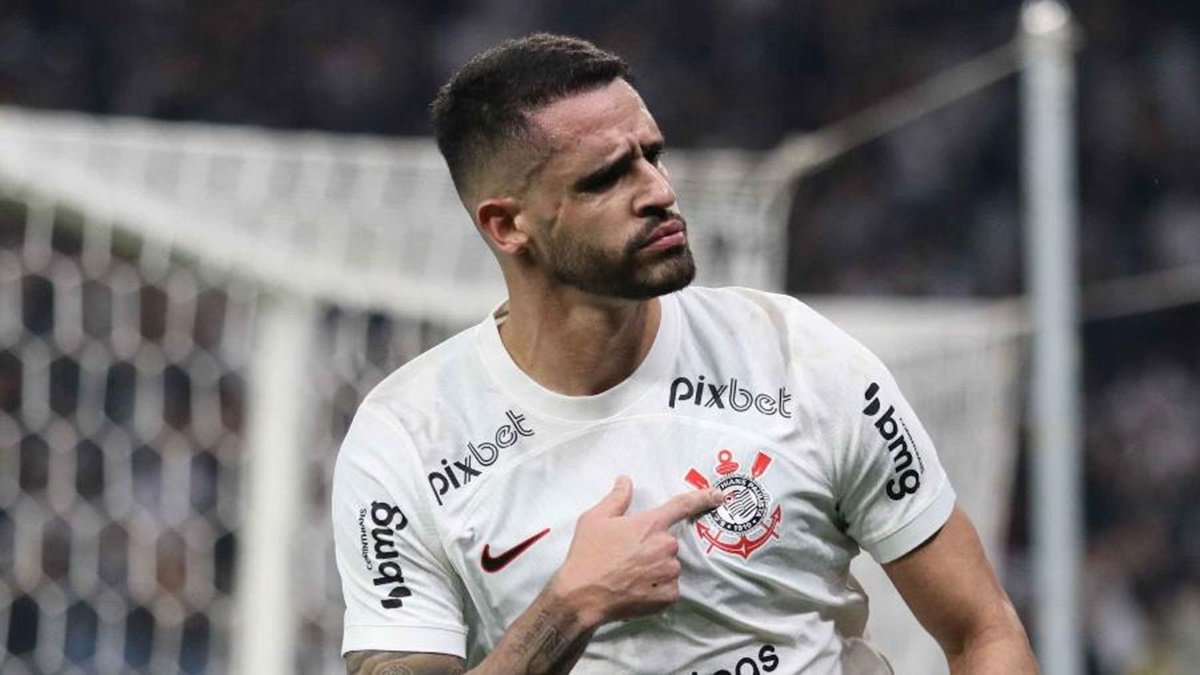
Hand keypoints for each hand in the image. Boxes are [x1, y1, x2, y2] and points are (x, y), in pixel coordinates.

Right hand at [550, 476, 723, 627]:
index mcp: (650, 524)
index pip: (682, 505)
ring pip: (668, 566)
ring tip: (628, 576)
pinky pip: (668, 589)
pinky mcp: (668, 596)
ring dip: (655, 569)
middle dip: (652, 547)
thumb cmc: (587, 555)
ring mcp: (668, 572)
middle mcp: (665, 546)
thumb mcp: (595, 519)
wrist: (582, 596)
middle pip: (668, 543)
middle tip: (627, 557)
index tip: (719, 495)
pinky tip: (635, 590)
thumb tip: (626, 480)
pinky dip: (656, 590)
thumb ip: (616, 498)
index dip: (702, 498)